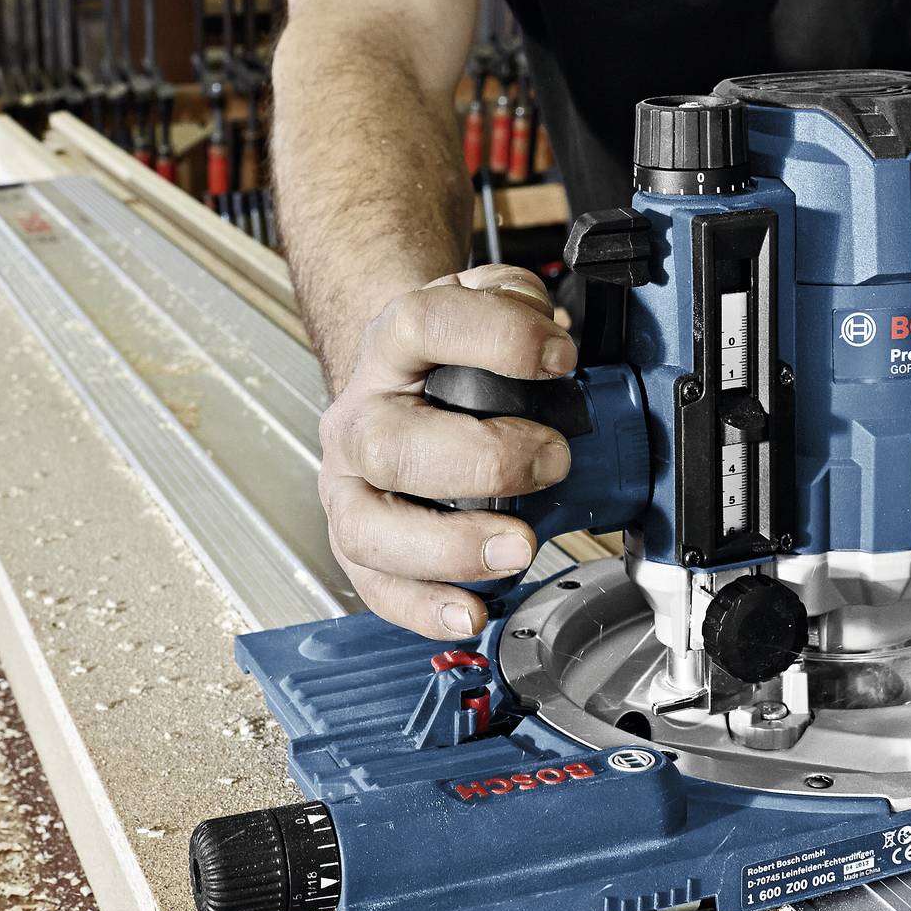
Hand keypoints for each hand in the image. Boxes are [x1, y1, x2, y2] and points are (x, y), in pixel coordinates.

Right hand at [317, 264, 578, 639]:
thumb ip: (517, 303)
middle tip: (551, 462)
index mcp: (391, 346)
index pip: (424, 326)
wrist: (392, 378)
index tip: (561, 359)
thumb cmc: (441, 352)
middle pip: (390, 443)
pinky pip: (376, 586)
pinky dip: (423, 607)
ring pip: (370, 526)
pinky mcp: (355, 540)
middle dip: (481, 462)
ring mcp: (350, 484)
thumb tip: (554, 342)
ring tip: (517, 549)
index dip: (497, 340)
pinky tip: (471, 610)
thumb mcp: (478, 301)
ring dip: (448, 548)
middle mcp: (360, 416)